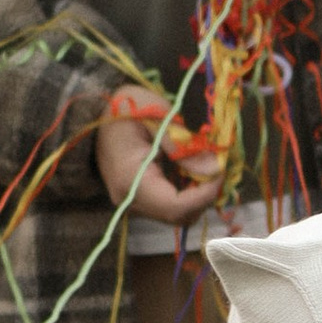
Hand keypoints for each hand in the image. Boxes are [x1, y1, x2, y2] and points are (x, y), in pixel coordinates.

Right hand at [94, 88, 221, 223]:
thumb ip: (183, 144)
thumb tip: (215, 169)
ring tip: (207, 166)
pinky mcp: (138, 199)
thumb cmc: (127, 106)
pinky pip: (170, 207)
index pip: (176, 206)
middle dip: (206, 196)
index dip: (205, 194)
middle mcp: (129, 199)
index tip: (222, 170)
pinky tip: (193, 170)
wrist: (98, 111)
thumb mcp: (158, 114)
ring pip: (177, 216)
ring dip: (199, 196)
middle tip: (219, 167)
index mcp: (131, 179)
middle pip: (178, 216)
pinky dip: (188, 194)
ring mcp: (132, 202)